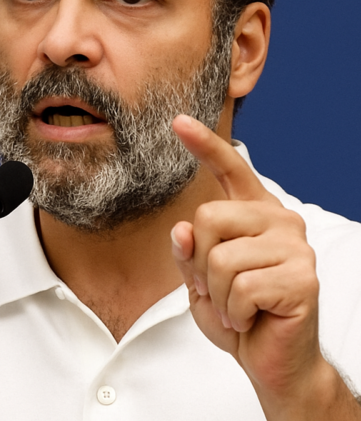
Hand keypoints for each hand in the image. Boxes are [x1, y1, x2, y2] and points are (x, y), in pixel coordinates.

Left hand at [169, 115, 354, 418]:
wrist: (271, 360)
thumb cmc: (237, 314)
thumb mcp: (199, 280)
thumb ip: (189, 252)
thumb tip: (183, 229)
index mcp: (255, 214)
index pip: (231, 170)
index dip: (204, 145)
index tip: (178, 121)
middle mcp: (280, 221)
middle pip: (209, 217)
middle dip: (200, 262)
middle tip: (219, 288)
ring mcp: (295, 248)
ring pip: (221, 257)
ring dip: (217, 292)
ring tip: (237, 305)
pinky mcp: (303, 278)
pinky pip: (240, 287)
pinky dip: (235, 310)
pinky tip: (251, 317)